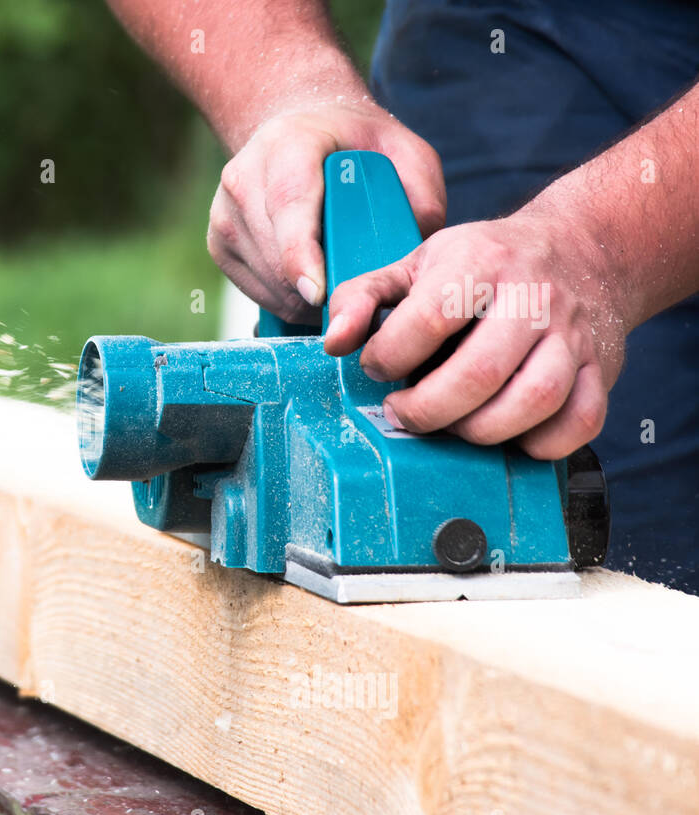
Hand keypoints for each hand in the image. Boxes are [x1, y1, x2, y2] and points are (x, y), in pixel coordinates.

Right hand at [208, 100, 445, 322]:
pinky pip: (251, 288)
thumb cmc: (356, 145)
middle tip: (355, 303)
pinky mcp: (217, 241)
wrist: (298, 129)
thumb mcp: (403, 151)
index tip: (318, 293)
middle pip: (275, 253)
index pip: (289, 206)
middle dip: (314, 291)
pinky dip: (283, 299)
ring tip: (338, 292)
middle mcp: (244, 176)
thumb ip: (419, 193)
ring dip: (301, 300)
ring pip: (263, 278)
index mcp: (288, 145)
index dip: (300, 254)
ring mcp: (224, 211)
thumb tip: (414, 249)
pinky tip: (311, 289)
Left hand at [325, 208, 631, 458]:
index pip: (429, 318)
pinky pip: (581, 420)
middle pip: (480, 371)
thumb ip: (362, 298)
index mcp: (480, 262)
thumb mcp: (415, 264)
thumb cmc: (482, 264)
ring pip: (534, 400)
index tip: (378, 367)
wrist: (580, 248)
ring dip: (480, 431)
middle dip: (428, 409)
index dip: (389, 355)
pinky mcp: (602, 368)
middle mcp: (533, 296)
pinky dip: (541, 443)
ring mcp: (572, 335)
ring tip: (451, 426)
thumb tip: (333, 343)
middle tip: (403, 413)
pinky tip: (508, 435)